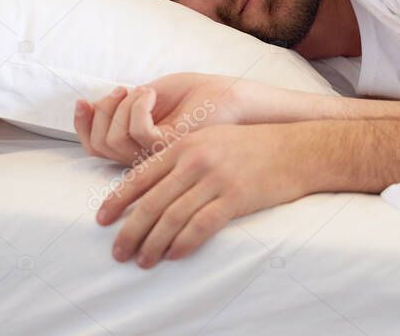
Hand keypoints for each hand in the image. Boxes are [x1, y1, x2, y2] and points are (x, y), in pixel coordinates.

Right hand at [74, 73, 250, 164]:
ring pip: (115, 140)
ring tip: (145, 92)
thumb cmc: (196, 93)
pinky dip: (137, 106)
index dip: (81, 125)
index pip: (95, 147)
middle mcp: (146, 156)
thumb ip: (121, 105)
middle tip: (123, 91)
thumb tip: (87, 105)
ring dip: (122, 107)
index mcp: (138, 146)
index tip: (83, 101)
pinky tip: (151, 94)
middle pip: (100, 144)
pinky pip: (138, 133)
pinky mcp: (172, 149)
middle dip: (103, 111)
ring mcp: (158, 157)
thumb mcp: (150, 94)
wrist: (231, 96)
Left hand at [95, 122, 306, 267]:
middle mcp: (196, 159)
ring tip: (143, 261)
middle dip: (130, 231)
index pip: (141, 175)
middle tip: (117, 252)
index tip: (102, 220)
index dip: (118, 200)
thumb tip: (152, 187)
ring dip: (153, 244)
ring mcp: (215, 178)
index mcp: (185, 144)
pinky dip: (183, 244)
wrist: (296, 149)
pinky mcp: (235, 197)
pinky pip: (200, 226)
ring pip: (171, 217)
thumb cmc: (254, 146)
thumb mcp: (212, 139)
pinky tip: (174, 255)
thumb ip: (182, 157)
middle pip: (151, 202)